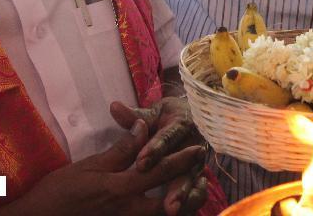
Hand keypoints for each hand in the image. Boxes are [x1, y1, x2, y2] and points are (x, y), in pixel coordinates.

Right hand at [0, 119, 206, 215]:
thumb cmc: (58, 192)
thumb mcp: (88, 166)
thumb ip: (120, 150)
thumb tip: (142, 127)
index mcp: (119, 189)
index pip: (158, 171)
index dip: (180, 158)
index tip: (197, 147)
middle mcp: (126, 211)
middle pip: (169, 202)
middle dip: (189, 188)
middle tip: (203, 176)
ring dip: (181, 206)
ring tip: (196, 193)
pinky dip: (161, 215)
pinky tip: (168, 208)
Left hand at [111, 98, 207, 214]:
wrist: (190, 115)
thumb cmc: (165, 116)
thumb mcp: (152, 112)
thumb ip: (134, 115)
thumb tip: (114, 107)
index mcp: (181, 123)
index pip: (167, 137)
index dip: (155, 149)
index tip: (141, 163)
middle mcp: (194, 142)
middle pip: (184, 164)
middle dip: (175, 183)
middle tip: (165, 201)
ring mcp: (198, 159)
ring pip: (191, 178)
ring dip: (184, 194)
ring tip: (173, 210)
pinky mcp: (198, 171)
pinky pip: (197, 187)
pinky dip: (193, 199)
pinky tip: (185, 210)